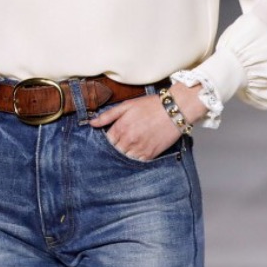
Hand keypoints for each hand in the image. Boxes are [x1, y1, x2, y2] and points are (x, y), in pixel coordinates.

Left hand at [88, 83, 203, 159]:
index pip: (107, 140)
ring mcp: (140, 149)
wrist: (174, 110)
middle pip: (115, 150)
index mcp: (121, 128)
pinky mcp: (151, 154)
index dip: (109, 138)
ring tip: (131, 144)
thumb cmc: (149, 106)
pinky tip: (139, 148)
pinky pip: (138, 161)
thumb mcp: (126, 106)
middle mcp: (129, 140)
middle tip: (123, 139)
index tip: (113, 135)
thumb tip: (92, 123)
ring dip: (125, 152)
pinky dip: (136, 157)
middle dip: (116, 145)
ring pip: (125, 157)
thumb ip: (107, 115)